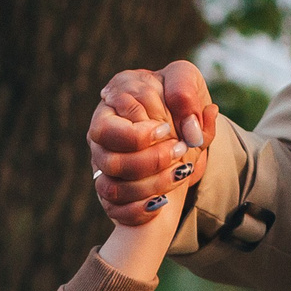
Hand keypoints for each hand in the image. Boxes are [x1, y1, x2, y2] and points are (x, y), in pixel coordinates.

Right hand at [89, 61, 217, 225]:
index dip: (139, 136)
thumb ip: (185, 94)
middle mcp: (101, 132)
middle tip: (178, 150)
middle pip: (109, 161)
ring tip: (180, 172)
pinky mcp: (112, 187)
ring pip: (111, 188)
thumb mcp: (187, 80)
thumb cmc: (179, 96)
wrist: (184, 123)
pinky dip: (139, 210)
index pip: (108, 129)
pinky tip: (162, 201)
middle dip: (148, 162)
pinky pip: (115, 209)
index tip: (168, 131)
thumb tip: (190, 132)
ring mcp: (103, 162)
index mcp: (111, 102)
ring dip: (149, 186)